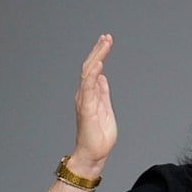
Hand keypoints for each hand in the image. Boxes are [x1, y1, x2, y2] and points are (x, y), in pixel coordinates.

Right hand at [71, 34, 116, 171]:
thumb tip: (102, 78)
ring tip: (104, 43)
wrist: (93, 154)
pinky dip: (93, 74)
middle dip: (98, 50)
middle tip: (106, 37)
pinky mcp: (86, 108)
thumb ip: (102, 93)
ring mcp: (84, 100)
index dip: (99, 54)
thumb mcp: (105, 109)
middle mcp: (84, 94)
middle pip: (90, 66)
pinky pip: (88, 87)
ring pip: (88, 72)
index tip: (106, 41)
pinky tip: (99, 64)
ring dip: (97, 56)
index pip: (93, 69)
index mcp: (90, 94)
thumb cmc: (98, 136)